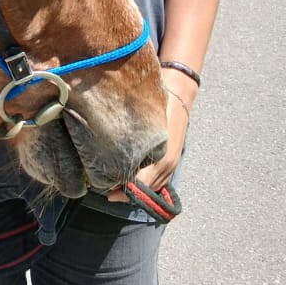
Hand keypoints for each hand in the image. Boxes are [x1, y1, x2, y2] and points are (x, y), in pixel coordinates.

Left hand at [106, 83, 190, 197]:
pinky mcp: (174, 160)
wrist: (179, 92)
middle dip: (126, 192)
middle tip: (107, 190)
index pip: (140, 186)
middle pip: (146, 190)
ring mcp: (172, 164)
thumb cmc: (157, 105)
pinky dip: (146, 184)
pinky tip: (133, 178)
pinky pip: (159, 180)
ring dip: (137, 189)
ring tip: (117, 185)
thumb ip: (129, 145)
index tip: (106, 192)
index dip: (122, 191)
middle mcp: (167, 165)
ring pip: (153, 187)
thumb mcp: (142, 124)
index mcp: (160, 159)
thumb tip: (109, 160)